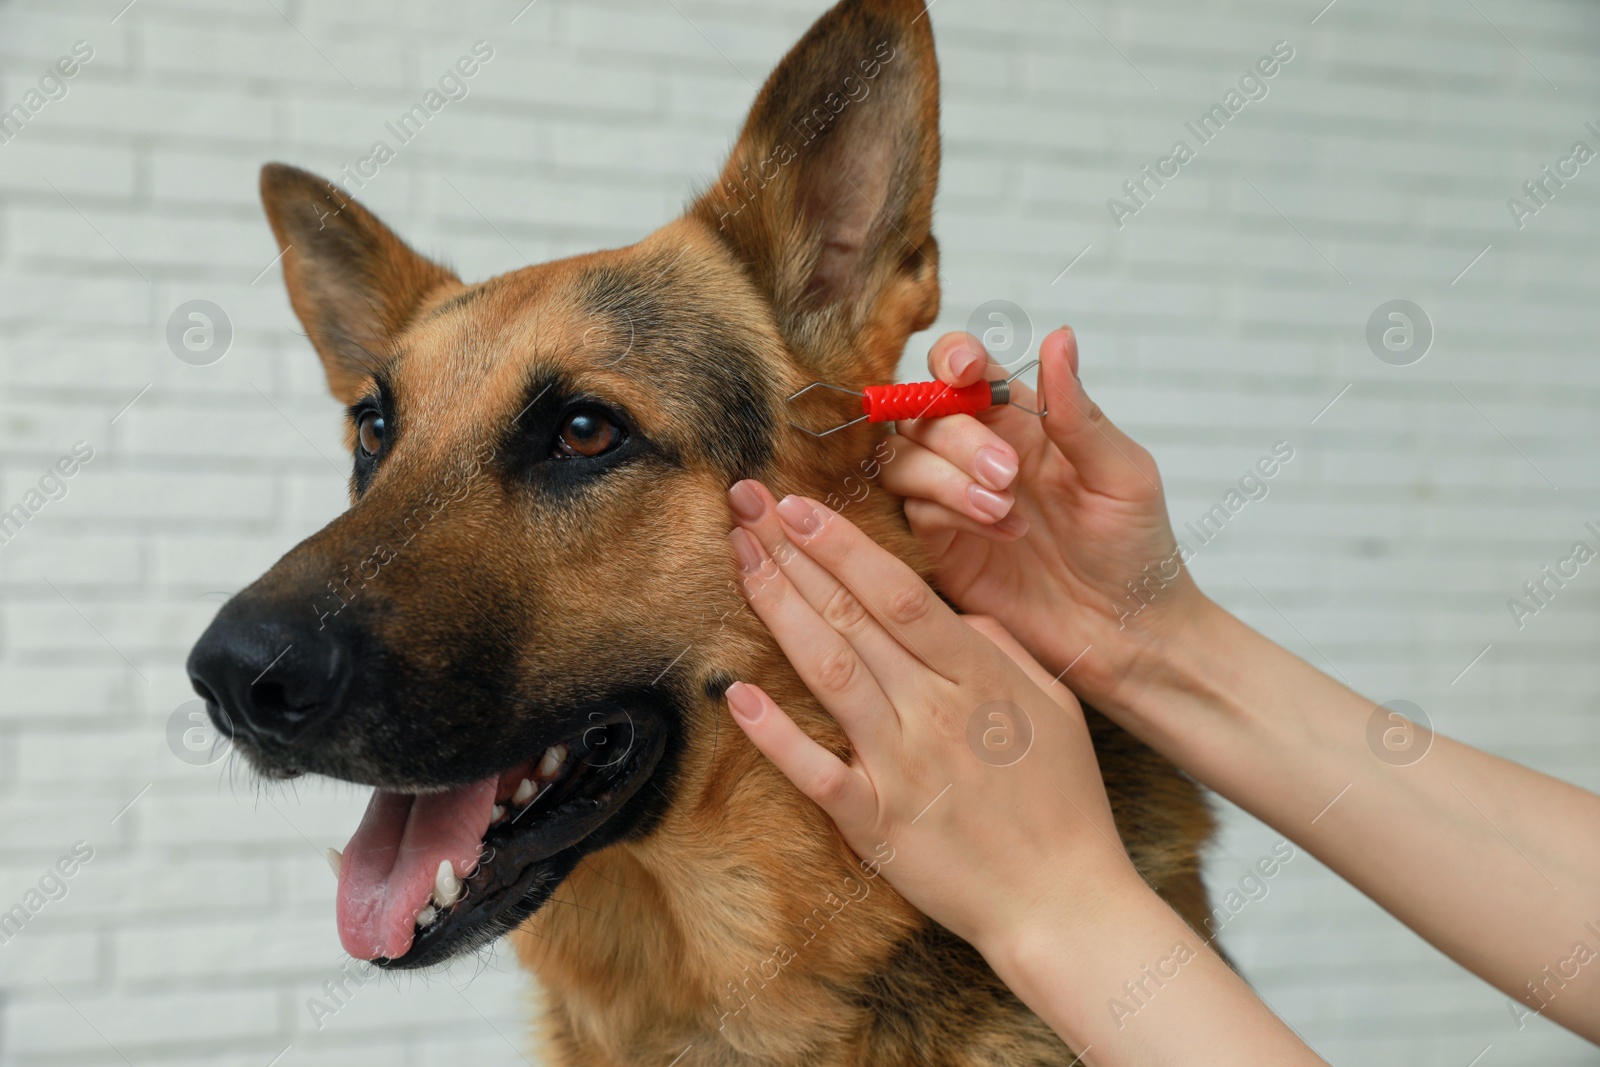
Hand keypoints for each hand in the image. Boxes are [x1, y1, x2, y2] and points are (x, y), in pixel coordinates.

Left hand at [722, 480, 1133, 953]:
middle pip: (851, 616)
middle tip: (745, 506)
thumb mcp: (1054, 704)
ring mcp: (899, 765)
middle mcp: (933, 710)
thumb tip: (951, 609)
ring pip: (827, 670)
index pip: (899, 592)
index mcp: (979, 675)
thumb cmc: (1065, 802)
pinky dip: (771, 734)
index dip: (843, 545)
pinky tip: (732, 692)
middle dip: (792, 554)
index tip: (799, 506)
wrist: (1064, 903)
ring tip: (739, 560)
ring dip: (777, 610)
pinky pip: (812, 771)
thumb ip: (1000, 647)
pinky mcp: (874, 821)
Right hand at [878, 326, 1206, 713]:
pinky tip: (1000, 535)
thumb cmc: (1137, 550)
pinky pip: (911, 511)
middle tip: (1008, 475)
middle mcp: (978, 452)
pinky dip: (947, 514)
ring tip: (1004, 511)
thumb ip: (1078, 414)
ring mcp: (952, 499)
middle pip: (922, 412)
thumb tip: (1059, 336)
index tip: (963, 371)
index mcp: (1025, 420)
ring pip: (903, 458)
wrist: (1127, 633)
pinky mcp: (939, 546)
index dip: (951, 359)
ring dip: (946, 476)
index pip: (964, 369)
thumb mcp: (1122, 475)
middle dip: (957, 436)